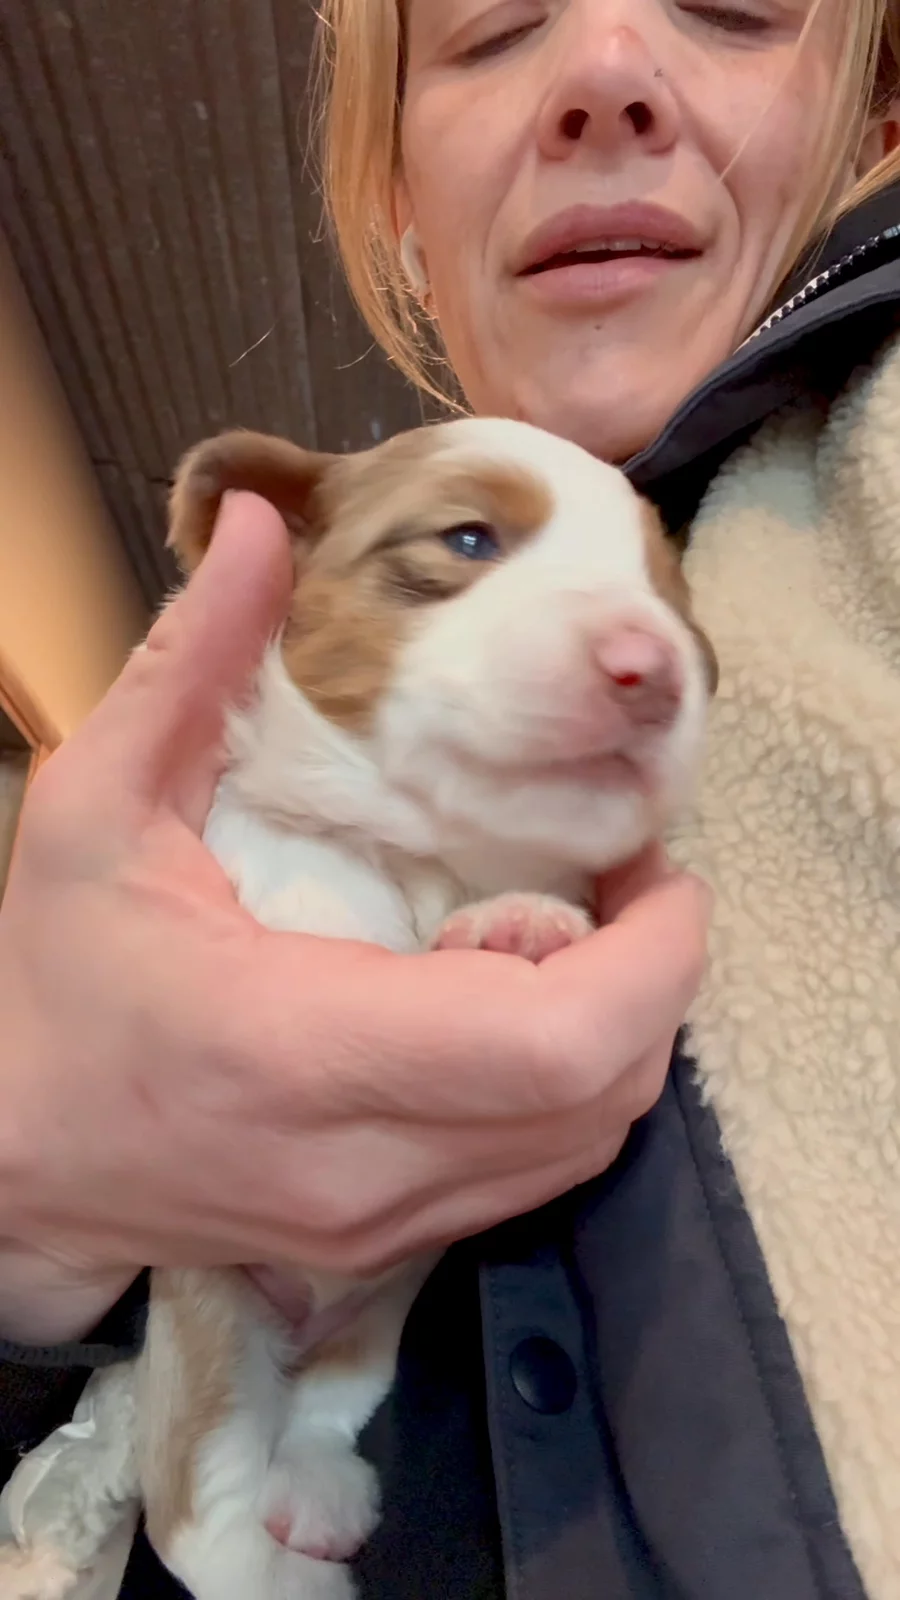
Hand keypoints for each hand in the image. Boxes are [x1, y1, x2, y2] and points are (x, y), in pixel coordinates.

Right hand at [0, 492, 709, 1344]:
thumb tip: (255, 524)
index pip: (554, 1044)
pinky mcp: (389, 1242)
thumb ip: (188, 666)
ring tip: (581, 931)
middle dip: (657, 977)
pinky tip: (519, 1007)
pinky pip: (538, 1173)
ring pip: (587, 1145)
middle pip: (604, 1097)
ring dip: (622, 1032)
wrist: (12, 1163)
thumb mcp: (95, 810)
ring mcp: (384, 1221)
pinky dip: (571, 1088)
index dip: (652, 956)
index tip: (650, 862)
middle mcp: (362, 1161)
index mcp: (298, 1044)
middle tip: (627, 878)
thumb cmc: (54, 985)